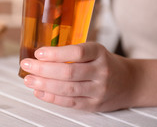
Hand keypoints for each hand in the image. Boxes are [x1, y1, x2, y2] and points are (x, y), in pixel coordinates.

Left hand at [20, 42, 135, 111]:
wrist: (130, 82)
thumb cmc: (104, 62)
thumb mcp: (93, 50)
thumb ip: (71, 52)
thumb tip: (40, 55)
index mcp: (99, 53)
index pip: (76, 52)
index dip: (55, 53)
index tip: (38, 53)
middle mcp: (100, 71)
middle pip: (68, 72)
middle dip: (43, 69)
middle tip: (26, 64)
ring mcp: (98, 90)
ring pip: (67, 89)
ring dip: (43, 84)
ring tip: (28, 80)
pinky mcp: (94, 105)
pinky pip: (69, 102)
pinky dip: (51, 97)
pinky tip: (39, 91)